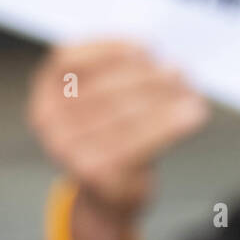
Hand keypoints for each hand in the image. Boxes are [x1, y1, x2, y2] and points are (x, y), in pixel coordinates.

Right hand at [26, 40, 209, 219]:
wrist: (108, 191)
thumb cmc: (113, 132)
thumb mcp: (107, 98)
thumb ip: (124, 73)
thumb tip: (170, 65)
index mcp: (46, 90)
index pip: (68, 58)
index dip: (108, 48)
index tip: (146, 47)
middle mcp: (47, 118)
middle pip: (103, 88)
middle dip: (148, 77)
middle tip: (179, 71)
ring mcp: (65, 148)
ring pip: (125, 115)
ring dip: (165, 101)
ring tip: (191, 94)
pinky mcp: (92, 172)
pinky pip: (137, 142)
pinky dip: (170, 126)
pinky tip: (193, 116)